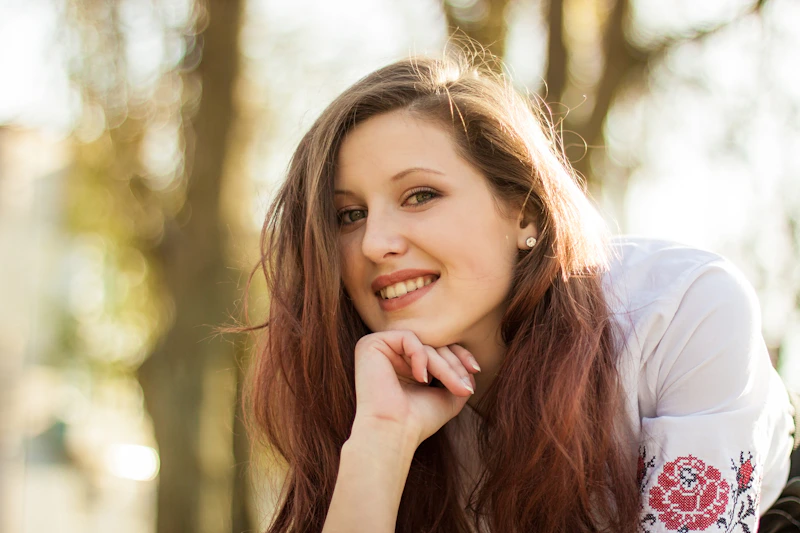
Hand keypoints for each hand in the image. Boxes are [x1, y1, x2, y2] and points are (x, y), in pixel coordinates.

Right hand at [350, 330, 480, 447]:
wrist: (394, 432)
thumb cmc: (418, 420)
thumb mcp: (447, 396)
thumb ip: (459, 377)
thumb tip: (471, 366)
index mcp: (404, 365)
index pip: (435, 348)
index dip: (458, 356)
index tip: (475, 370)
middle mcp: (390, 354)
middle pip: (432, 345)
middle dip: (454, 365)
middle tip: (466, 387)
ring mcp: (380, 349)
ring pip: (423, 343)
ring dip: (444, 366)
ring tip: (455, 388)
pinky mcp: (371, 344)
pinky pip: (407, 338)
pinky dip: (420, 357)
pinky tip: (421, 379)